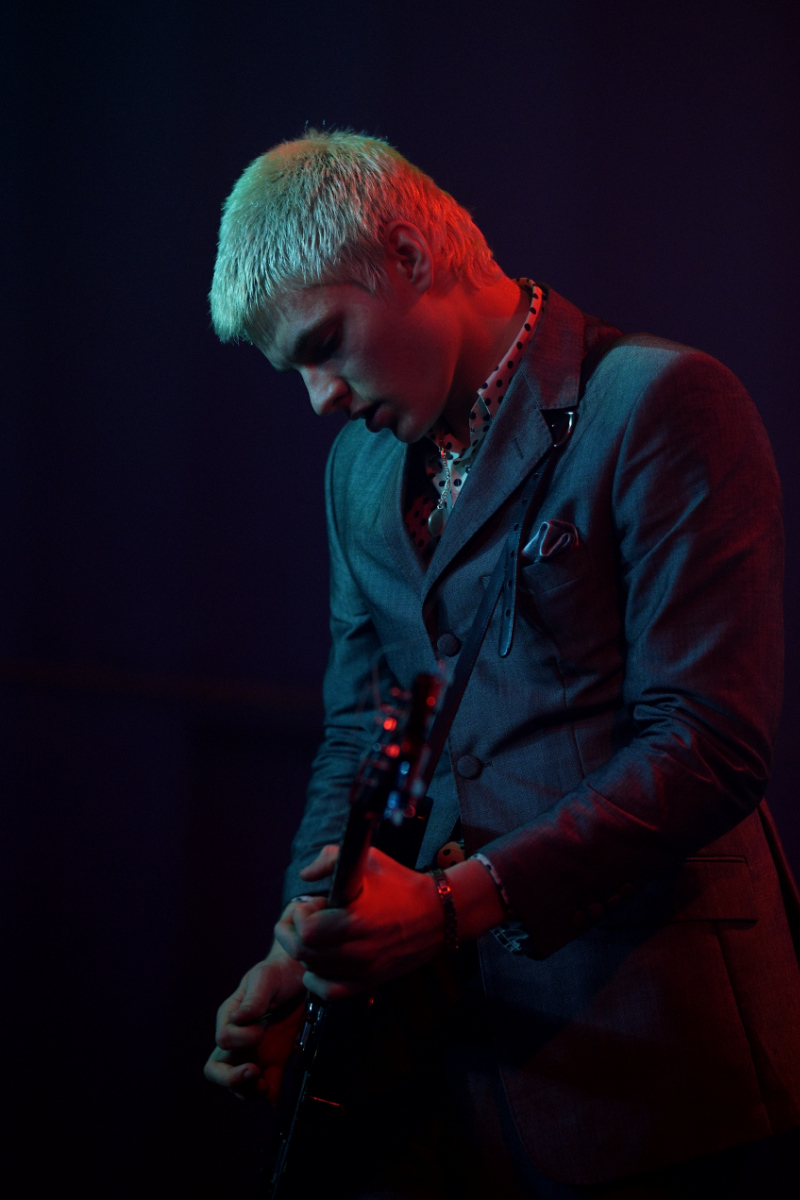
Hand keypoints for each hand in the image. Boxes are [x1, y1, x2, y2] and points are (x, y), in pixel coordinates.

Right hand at [204, 899, 323, 1101]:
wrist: (302, 974)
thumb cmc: (278, 971)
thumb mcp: (266, 978)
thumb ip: (254, 999)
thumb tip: (237, 1019)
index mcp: (230, 1017)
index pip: (223, 1040)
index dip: (242, 1040)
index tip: (263, 1026)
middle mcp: (239, 1038)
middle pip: (218, 1069)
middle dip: (232, 1079)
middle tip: (254, 1074)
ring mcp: (256, 1051)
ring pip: (239, 1084)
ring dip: (249, 1090)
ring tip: (266, 1085)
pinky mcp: (275, 1058)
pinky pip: (269, 1084)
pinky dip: (272, 1096)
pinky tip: (278, 1100)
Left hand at [274, 845, 444, 1000]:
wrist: (439, 914)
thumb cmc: (402, 884)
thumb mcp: (370, 860)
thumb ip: (332, 859)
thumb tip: (306, 875)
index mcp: (357, 919)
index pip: (308, 931)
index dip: (299, 916)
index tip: (309, 903)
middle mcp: (359, 949)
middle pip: (305, 953)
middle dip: (290, 934)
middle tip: (294, 920)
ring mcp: (365, 968)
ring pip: (314, 970)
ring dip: (304, 952)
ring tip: (312, 935)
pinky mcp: (371, 980)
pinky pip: (331, 992)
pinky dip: (316, 981)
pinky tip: (316, 966)